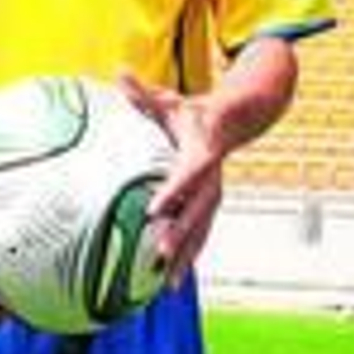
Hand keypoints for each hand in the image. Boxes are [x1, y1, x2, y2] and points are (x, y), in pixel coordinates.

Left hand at [117, 74, 225, 288]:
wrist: (234, 121)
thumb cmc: (192, 112)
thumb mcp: (168, 101)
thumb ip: (142, 92)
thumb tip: (119, 70)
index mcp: (200, 153)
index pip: (186, 175)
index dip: (172, 192)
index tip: (153, 210)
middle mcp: (211, 180)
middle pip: (195, 212)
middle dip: (178, 235)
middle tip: (157, 255)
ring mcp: (213, 195)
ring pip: (200, 230)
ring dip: (184, 256)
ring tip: (167, 283)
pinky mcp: (209, 206)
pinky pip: (200, 235)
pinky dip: (188, 257)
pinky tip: (173, 281)